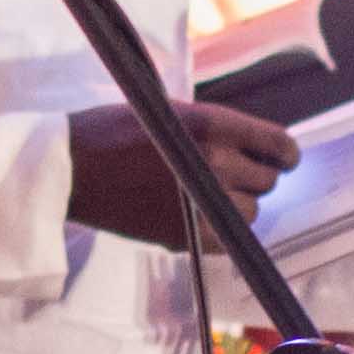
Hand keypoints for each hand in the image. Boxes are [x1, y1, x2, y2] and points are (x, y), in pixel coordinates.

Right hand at [64, 99, 294, 250]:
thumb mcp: (168, 112)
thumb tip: (249, 147)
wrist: (69, 168)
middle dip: (256, 177)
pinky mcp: (183, 234)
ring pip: (250, 213)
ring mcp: (199, 202)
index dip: (285, 154)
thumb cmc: (112, 131)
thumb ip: (212, 129)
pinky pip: (227, 241)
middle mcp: (213, 162)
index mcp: (211, 125)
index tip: (283, 160)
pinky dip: (222, 233)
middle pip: (267, 180)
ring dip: (239, 206)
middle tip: (234, 176)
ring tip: (212, 197)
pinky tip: (202, 220)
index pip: (276, 144)